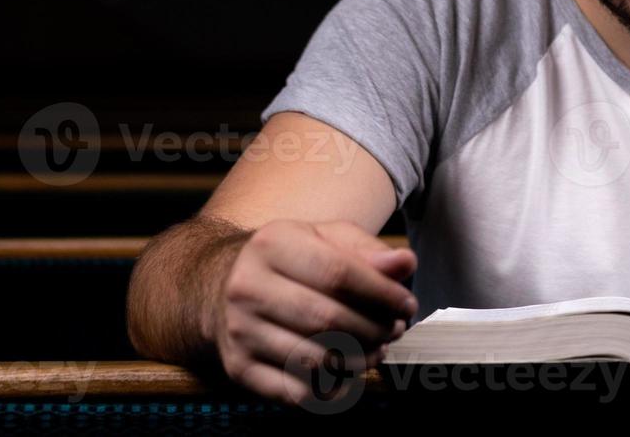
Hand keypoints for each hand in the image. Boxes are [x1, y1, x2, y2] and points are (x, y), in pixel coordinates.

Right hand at [210, 218, 418, 405]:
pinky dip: (331, 391)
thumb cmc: (290, 260)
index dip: (382, 294)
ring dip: (358, 361)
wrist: (222, 286)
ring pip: (313, 360)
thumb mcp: (325, 238)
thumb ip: (368, 250)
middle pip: (328, 320)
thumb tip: (405, 264)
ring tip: (376, 349)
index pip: (339, 273)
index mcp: (272, 244)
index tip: (407, 305)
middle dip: (374, 330)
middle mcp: (247, 288)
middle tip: (395, 330)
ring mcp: (239, 331)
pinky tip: (348, 375)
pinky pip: (295, 392)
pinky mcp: (238, 368)